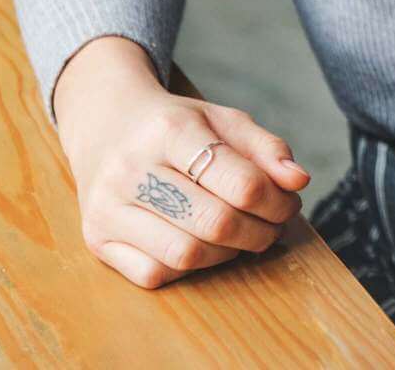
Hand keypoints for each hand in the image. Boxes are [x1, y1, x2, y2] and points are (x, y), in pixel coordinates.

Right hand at [54, 37, 309, 287]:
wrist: (107, 125)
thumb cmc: (177, 126)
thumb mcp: (224, 120)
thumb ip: (267, 148)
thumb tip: (299, 181)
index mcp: (170, 131)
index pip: (242, 183)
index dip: (278, 202)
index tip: (289, 203)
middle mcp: (131, 169)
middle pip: (216, 223)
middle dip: (259, 233)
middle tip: (272, 226)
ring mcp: (107, 207)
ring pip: (186, 255)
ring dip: (228, 254)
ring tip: (242, 236)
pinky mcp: (95, 238)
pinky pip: (153, 274)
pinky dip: (188, 268)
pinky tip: (201, 245)